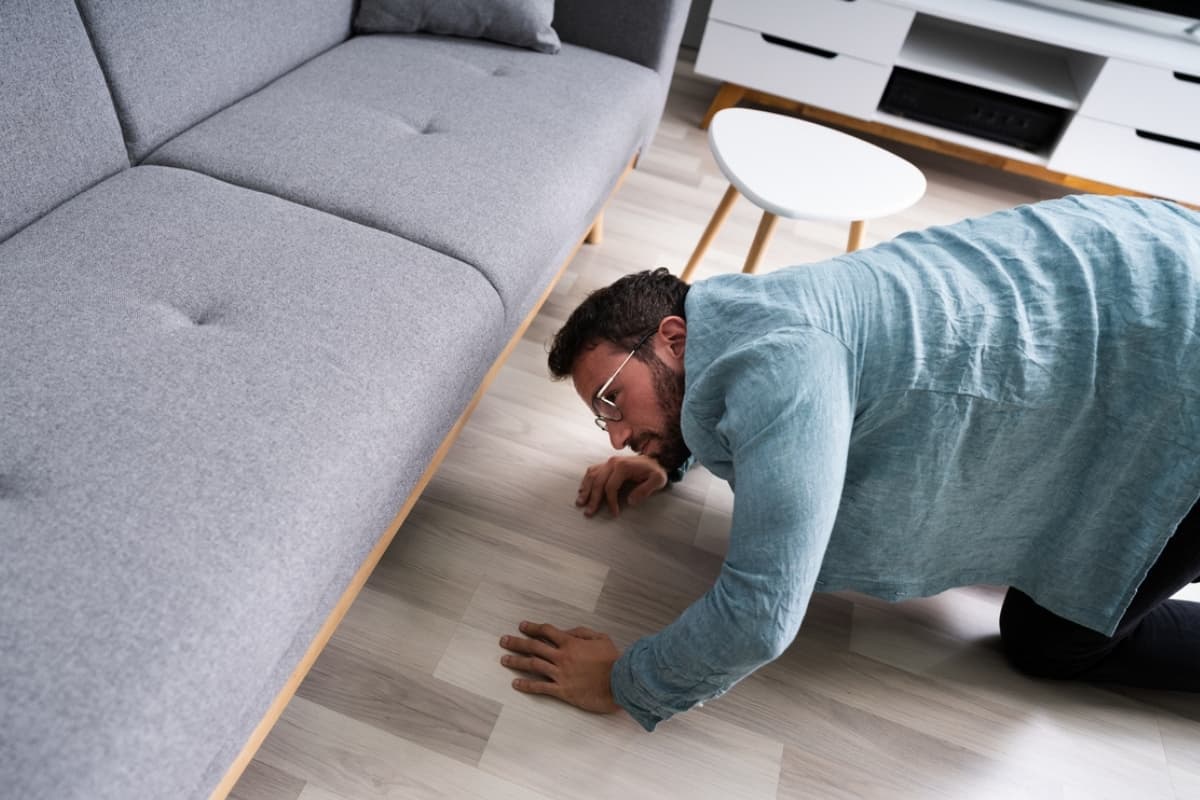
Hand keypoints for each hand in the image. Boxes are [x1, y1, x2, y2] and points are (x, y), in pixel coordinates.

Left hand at [499, 621, 621, 713]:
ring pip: (533, 665)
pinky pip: (540, 687)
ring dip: (517, 661)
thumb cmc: (613, 660)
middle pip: (534, 647)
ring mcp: (560, 674)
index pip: (546, 631)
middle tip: (504, 641)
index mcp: (570, 643)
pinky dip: (526, 685)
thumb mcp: (601, 638)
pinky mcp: (563, 691)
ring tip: (504, 659)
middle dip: (517, 643)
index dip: (532, 627)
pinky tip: (515, 683)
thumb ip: (582, 632)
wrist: (620, 683)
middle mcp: (562, 657)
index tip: (522, 626)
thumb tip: (566, 632)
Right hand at [576, 455, 667, 516]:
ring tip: (580, 503)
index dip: (610, 501)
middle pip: (598, 482)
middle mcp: (613, 463)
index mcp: (623, 467)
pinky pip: (593, 471)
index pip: (611, 487)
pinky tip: (582, 490)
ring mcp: (609, 462)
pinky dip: (586, 481)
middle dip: (593, 499)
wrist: (656, 459)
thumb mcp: (658, 480)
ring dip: (585, 490)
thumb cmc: (656, 471)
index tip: (614, 513)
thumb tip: (630, 501)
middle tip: (589, 513)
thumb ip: (645, 490)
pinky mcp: (608, 464)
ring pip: (592, 476)